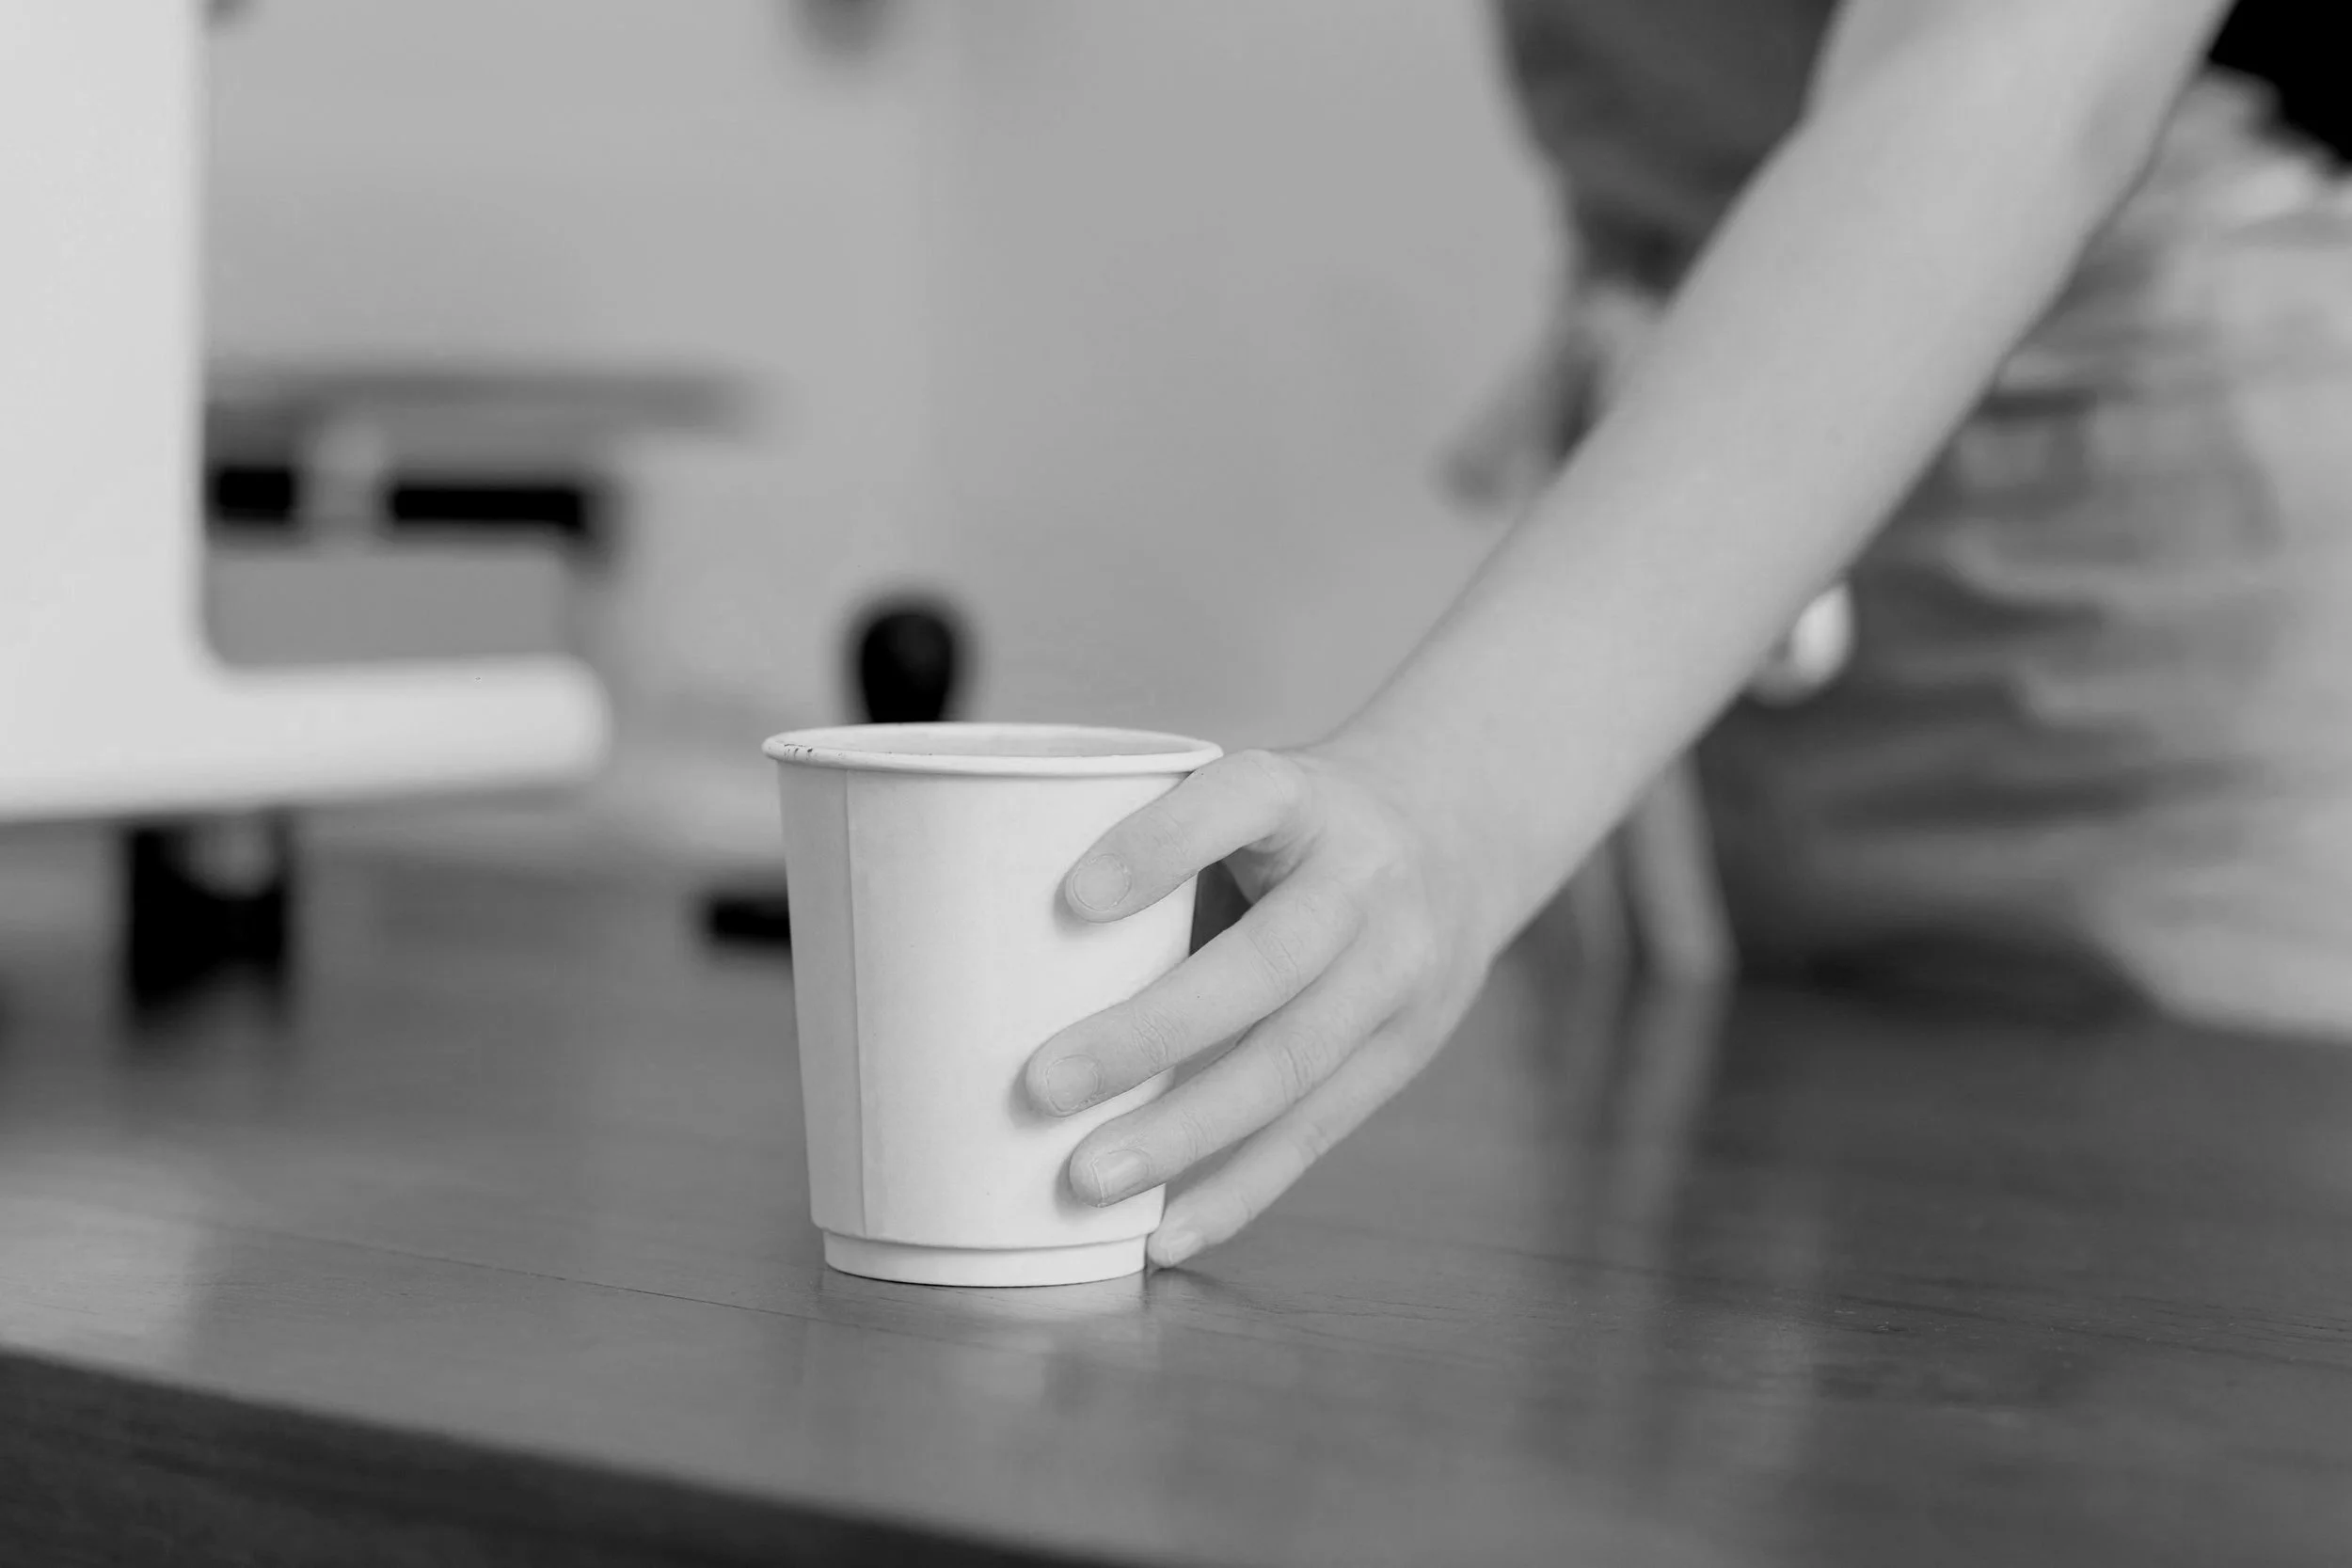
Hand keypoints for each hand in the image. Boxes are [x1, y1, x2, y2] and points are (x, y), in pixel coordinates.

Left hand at [1023, 746, 1502, 1266]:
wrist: (1461, 835)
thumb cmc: (1295, 826)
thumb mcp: (1246, 793)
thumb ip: (1154, 843)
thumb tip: (986, 937)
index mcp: (1309, 793)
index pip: (1243, 800)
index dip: (1162, 843)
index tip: (1071, 899)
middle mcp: (1366, 881)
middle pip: (1267, 965)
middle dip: (1152, 1034)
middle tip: (1040, 1086)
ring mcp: (1397, 973)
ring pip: (1292, 1064)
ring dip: (1185, 1133)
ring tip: (1086, 1178)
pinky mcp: (1403, 1052)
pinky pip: (1317, 1133)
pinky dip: (1238, 1192)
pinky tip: (1166, 1236)